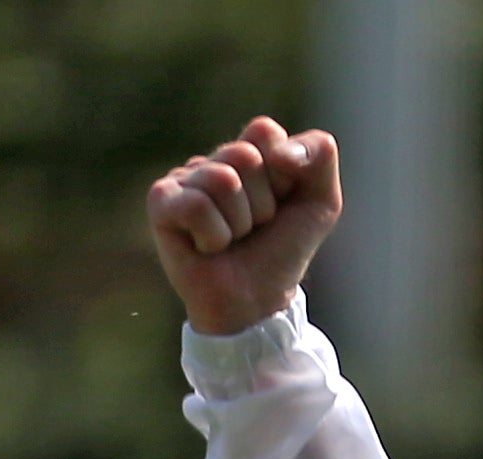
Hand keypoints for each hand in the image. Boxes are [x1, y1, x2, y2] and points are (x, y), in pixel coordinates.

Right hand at [147, 118, 343, 338]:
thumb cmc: (282, 253)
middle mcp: (212, 160)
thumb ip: (319, 154)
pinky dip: (213, 236)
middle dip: (261, 203)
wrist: (257, 302)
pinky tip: (207, 247)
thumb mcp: (321, 202)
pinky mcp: (160, 202)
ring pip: (222, 180)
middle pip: (244, 156)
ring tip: (231, 239)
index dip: (282, 176)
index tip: (279, 206)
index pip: (264, 132)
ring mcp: (182, 178)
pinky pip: (196, 205)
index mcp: (246, 151)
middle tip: (253, 229)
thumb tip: (278, 149)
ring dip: (239, 223)